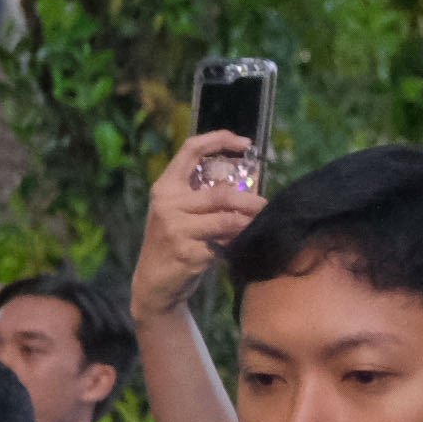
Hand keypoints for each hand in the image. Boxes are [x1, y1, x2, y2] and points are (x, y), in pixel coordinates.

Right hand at [132, 136, 264, 326]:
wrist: (155, 282)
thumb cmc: (176, 243)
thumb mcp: (182, 215)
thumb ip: (204, 199)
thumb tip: (246, 187)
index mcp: (165, 187)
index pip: (190, 150)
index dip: (218, 140)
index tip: (244, 142)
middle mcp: (167, 202)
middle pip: (221, 194)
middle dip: (252, 202)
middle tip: (267, 208)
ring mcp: (175, 227)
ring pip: (227, 219)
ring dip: (249, 224)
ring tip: (259, 228)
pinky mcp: (186, 250)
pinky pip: (225, 243)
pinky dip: (239, 244)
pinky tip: (242, 248)